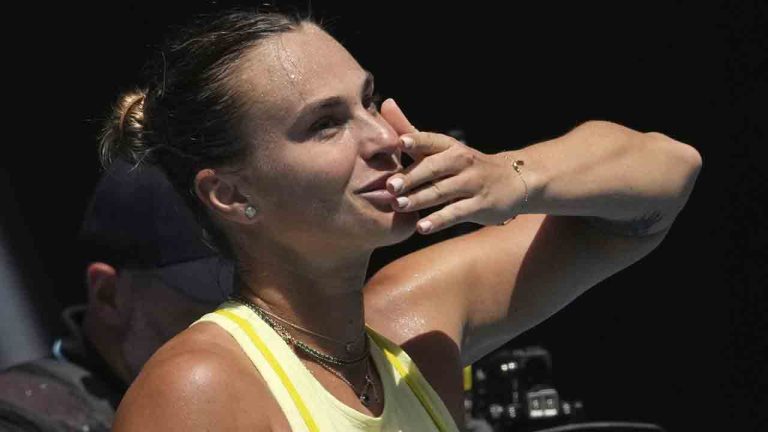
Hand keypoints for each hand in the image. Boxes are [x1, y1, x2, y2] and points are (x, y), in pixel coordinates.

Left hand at [380, 99, 526, 233]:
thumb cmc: (464, 165)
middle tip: (390, 186)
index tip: (400, 143)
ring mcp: (472, 183)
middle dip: (412, 177)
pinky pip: (456, 213)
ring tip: (398, 206)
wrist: (512, 181)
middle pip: (434, 168)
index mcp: (449, 146)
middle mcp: (462, 161)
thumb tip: (385, 103)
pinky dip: (438, 220)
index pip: (431, 141)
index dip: (417, 141)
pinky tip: (421, 228)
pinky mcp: (480, 205)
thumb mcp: (441, 146)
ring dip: (419, 199)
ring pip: (443, 191)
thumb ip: (410, 129)